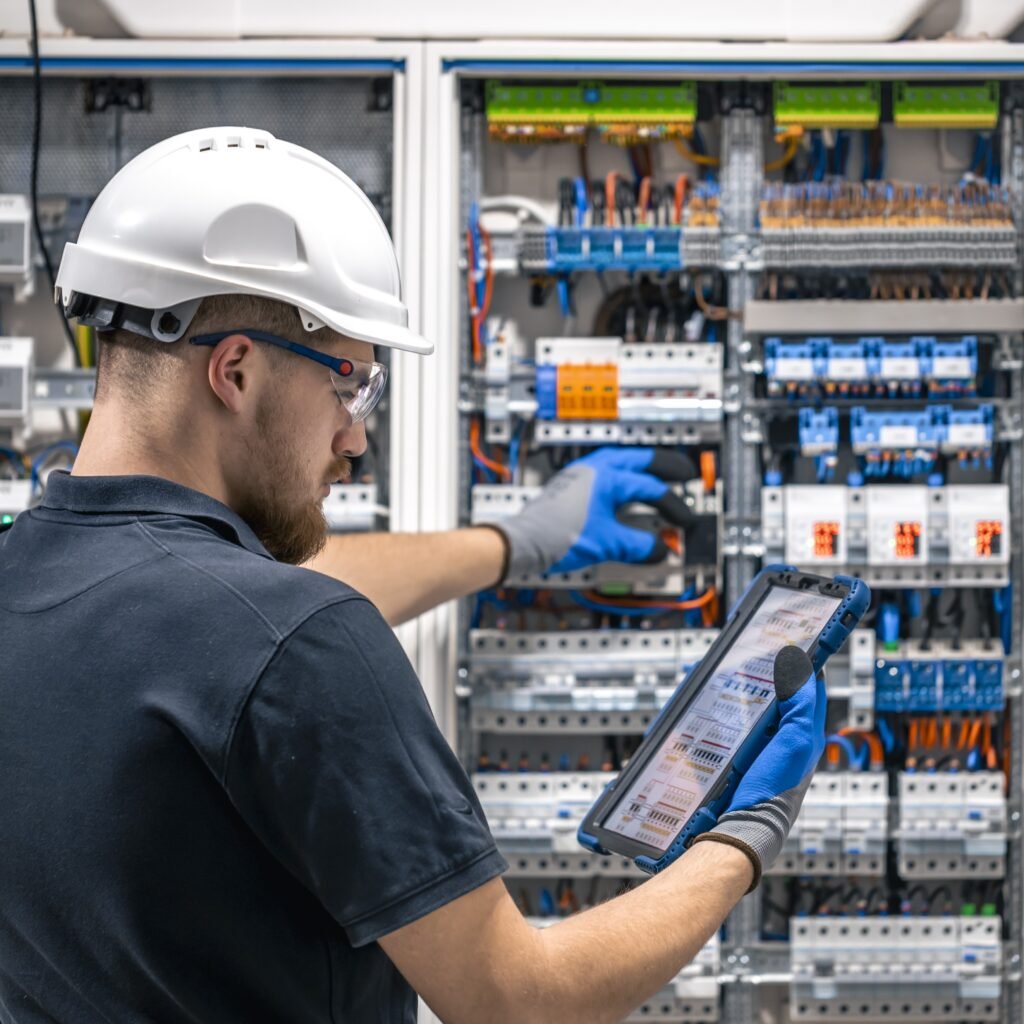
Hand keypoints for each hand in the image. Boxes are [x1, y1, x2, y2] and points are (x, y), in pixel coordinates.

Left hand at [491, 447, 697, 579]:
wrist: (521, 542)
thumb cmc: (555, 536)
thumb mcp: (606, 543)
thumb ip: (637, 545)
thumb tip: (658, 550)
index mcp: (607, 477)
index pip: (650, 488)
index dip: (673, 505)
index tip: (685, 521)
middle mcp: (594, 470)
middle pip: (638, 460)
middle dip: (663, 466)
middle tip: (684, 472)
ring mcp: (580, 476)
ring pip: (620, 463)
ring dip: (641, 469)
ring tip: (658, 475)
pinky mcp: (570, 488)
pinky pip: (606, 474)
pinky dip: (623, 480)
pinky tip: (624, 492)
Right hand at [692, 646, 825, 889]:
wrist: (745, 828)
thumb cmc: (773, 788)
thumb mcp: (794, 740)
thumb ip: (801, 705)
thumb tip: (803, 667)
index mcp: (806, 734)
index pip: (810, 689)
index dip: (803, 664)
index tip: (789, 641)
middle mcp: (787, 740)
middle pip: (780, 697)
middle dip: (770, 675)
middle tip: (753, 654)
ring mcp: (763, 749)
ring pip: (756, 710)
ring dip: (745, 693)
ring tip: (729, 674)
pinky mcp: (742, 758)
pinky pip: (737, 727)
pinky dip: (729, 712)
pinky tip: (714, 706)